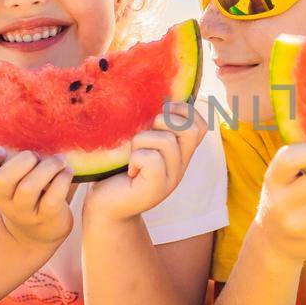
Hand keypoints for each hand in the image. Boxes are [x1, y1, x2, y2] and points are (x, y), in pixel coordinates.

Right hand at [0, 148, 74, 245]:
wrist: (37, 229)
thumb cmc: (25, 187)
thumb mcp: (13, 173)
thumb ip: (13, 153)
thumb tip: (30, 118)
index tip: (1, 150)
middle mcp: (3, 199)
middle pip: (3, 180)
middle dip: (23, 161)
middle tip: (36, 155)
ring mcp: (23, 211)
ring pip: (28, 188)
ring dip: (47, 168)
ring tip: (59, 160)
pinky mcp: (45, 217)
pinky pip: (52, 199)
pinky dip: (62, 182)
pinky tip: (67, 172)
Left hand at [84, 102, 207, 223]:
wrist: (105, 207)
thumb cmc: (117, 171)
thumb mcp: (137, 144)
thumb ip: (149, 127)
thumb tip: (154, 97)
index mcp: (179, 153)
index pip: (200, 125)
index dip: (184, 111)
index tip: (161, 112)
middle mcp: (180, 165)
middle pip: (191, 130)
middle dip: (165, 121)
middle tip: (145, 134)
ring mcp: (171, 179)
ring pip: (166, 141)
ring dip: (141, 141)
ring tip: (131, 156)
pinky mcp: (156, 189)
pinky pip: (151, 159)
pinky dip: (136, 158)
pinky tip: (130, 171)